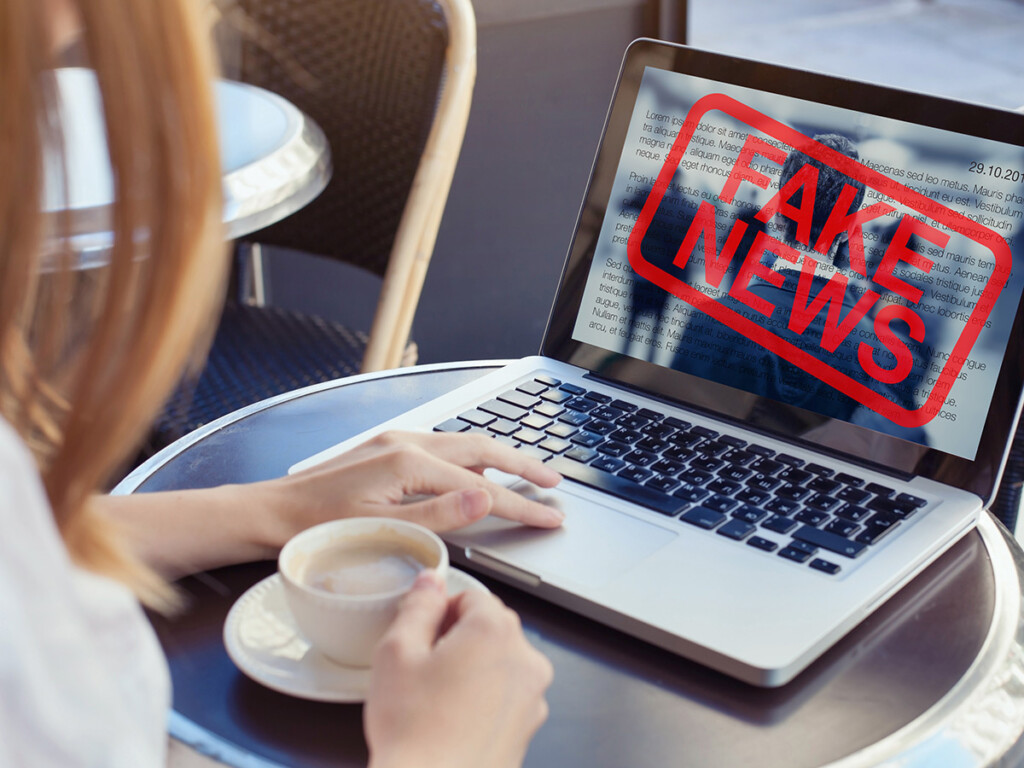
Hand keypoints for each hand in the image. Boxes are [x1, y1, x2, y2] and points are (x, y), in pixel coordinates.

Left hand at [269, 430, 563, 538]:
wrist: (270, 512)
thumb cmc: (317, 526)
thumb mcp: (383, 529)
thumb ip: (439, 515)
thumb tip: (487, 496)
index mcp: (408, 462)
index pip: (482, 486)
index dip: (521, 504)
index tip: (551, 516)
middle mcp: (406, 442)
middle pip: (482, 448)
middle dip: (522, 464)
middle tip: (554, 482)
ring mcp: (395, 441)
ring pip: (463, 444)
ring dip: (499, 458)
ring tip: (527, 474)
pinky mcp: (387, 449)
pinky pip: (442, 448)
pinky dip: (469, 459)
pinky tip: (475, 472)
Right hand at [364, 571, 552, 767]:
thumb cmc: (414, 731)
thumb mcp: (397, 652)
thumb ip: (418, 605)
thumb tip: (431, 582)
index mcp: (496, 631)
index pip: (472, 595)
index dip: (440, 612)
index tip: (422, 635)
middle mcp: (524, 659)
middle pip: (490, 627)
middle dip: (457, 638)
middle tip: (422, 668)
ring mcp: (532, 697)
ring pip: (498, 663)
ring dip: (472, 669)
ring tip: (435, 698)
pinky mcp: (528, 727)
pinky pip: (504, 696)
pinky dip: (483, 699)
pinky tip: (451, 720)